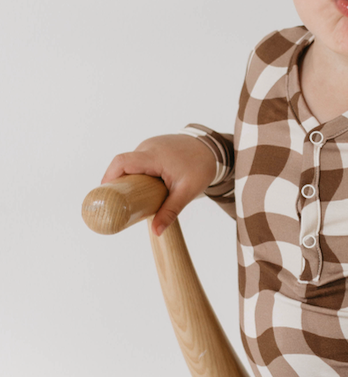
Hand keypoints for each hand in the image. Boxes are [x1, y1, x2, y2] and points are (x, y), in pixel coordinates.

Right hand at [102, 134, 217, 236]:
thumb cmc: (201, 167)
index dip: (109, 177)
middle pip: (122, 164)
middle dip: (117, 182)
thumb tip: (156, 231)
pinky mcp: (153, 148)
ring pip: (130, 162)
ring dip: (127, 178)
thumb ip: (170, 211)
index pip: (122, 162)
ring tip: (129, 197)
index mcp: (154, 156)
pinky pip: (138, 160)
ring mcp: (150, 145)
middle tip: (116, 202)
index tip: (104, 194)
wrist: (214, 150)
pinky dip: (136, 173)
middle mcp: (148, 147)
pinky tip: (140, 187)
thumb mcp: (186, 191)